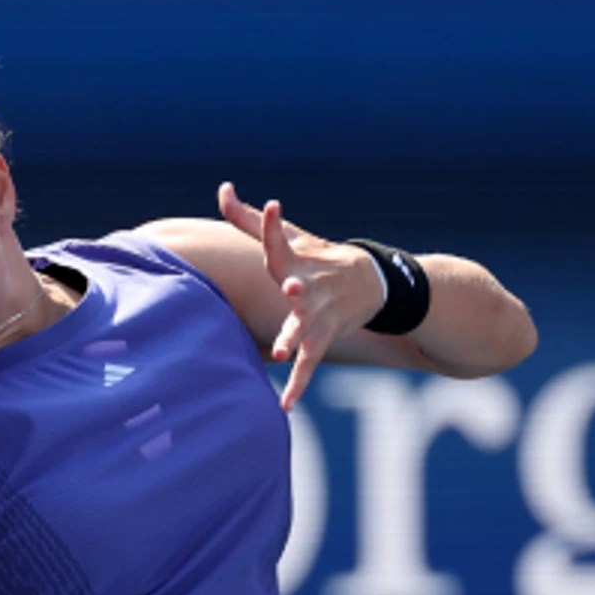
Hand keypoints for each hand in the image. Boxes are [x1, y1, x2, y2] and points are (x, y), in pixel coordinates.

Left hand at [218, 182, 384, 410]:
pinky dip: (298, 385)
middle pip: (299, 286)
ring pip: (305, 328)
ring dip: (295, 338)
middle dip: (297, 289)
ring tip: (283, 352)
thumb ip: (248, 219)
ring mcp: (318, 314)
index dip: (273, 223)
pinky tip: (285, 406)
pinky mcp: (324, 337)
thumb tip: (222, 188)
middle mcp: (308, 286)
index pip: (280, 240)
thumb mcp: (290, 237)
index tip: (273, 205)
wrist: (373, 281)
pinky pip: (308, 364)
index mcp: (296, 259)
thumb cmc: (318, 258)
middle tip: (292, 288)